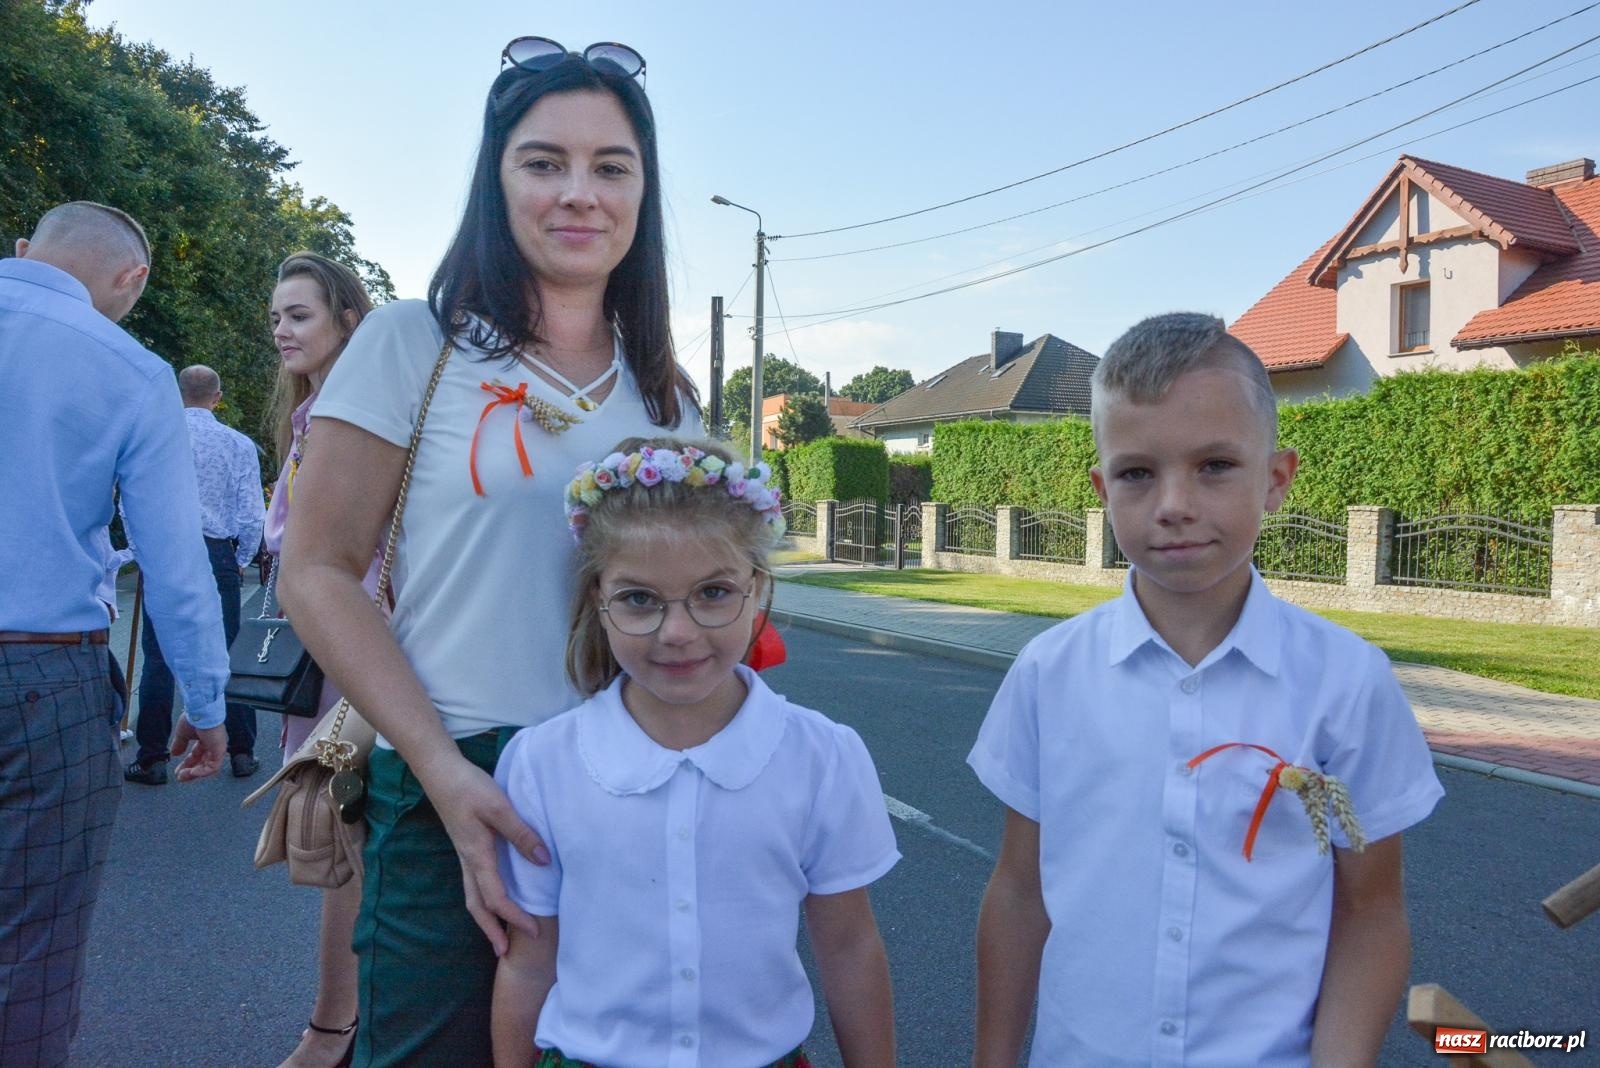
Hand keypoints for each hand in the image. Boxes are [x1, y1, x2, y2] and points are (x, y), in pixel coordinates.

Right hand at [168, 716, 225, 781]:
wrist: (200, 710)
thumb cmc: (194, 717)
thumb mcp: (182, 733)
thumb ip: (179, 744)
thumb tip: (174, 754)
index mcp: (206, 739)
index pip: (197, 756)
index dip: (187, 765)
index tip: (178, 771)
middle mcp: (213, 744)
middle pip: (203, 763)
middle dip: (190, 772)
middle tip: (180, 777)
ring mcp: (218, 747)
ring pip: (208, 767)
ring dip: (194, 773)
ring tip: (183, 776)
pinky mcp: (219, 750)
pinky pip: (213, 767)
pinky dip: (202, 772)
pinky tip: (192, 773)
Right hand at [418, 754, 549, 955]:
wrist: (439, 772)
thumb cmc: (468, 787)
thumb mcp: (499, 807)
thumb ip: (521, 833)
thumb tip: (543, 861)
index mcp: (477, 856)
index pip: (496, 898)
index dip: (515, 917)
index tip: (534, 931)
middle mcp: (468, 861)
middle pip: (477, 906)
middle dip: (491, 930)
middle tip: (505, 952)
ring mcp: (464, 855)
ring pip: (472, 896)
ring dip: (485, 918)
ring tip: (498, 934)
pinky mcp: (464, 847)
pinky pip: (473, 882)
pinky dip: (483, 899)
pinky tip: (493, 897)